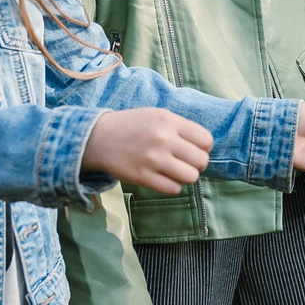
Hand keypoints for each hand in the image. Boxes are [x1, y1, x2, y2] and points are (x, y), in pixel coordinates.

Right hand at [83, 108, 212, 194]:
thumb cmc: (131, 126)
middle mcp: (162, 139)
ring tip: (174, 171)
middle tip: (184, 162)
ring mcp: (152, 159)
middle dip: (196, 164)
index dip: (203, 147)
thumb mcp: (157, 115)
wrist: (98, 138)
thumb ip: (181, 127)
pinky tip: (163, 178)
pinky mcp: (142, 176)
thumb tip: (205, 147)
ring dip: (185, 176)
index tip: (193, 149)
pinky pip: (173, 189)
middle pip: (201, 161)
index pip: (206, 140)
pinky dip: (172, 186)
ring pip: (190, 177)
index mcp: (168, 120)